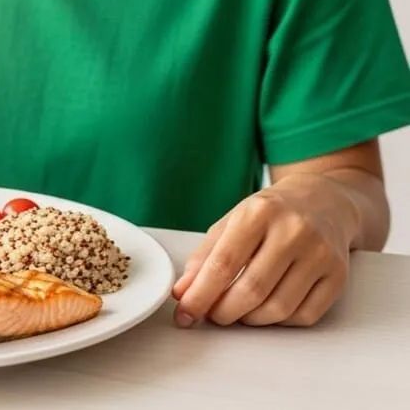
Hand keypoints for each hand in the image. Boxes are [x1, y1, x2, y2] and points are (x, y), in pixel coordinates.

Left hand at [172, 174, 355, 327]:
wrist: (324, 201)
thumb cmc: (271, 213)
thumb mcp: (232, 222)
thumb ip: (204, 257)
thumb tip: (182, 293)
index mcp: (259, 212)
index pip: (224, 263)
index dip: (200, 295)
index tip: (185, 313)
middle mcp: (294, 230)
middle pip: (251, 290)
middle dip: (223, 312)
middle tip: (212, 314)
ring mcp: (320, 253)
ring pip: (278, 308)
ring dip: (249, 319)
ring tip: (238, 309)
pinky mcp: (339, 275)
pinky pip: (304, 316)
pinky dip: (279, 321)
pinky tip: (268, 307)